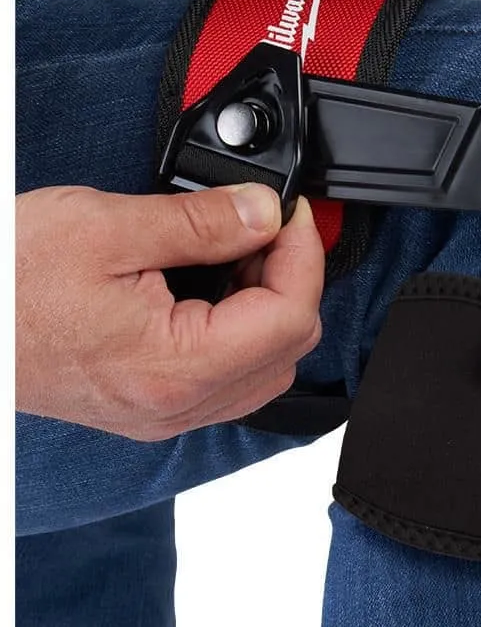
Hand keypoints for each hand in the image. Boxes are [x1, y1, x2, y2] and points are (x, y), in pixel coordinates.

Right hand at [16, 184, 324, 439]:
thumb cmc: (5, 281)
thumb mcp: (104, 228)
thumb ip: (201, 222)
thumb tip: (264, 213)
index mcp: (177, 365)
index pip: (290, 317)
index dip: (305, 255)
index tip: (293, 214)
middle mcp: (178, 404)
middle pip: (288, 347)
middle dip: (291, 279)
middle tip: (266, 228)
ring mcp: (166, 412)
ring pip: (265, 368)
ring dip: (269, 308)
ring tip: (238, 254)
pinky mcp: (152, 406)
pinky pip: (229, 380)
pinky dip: (241, 332)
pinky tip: (215, 291)